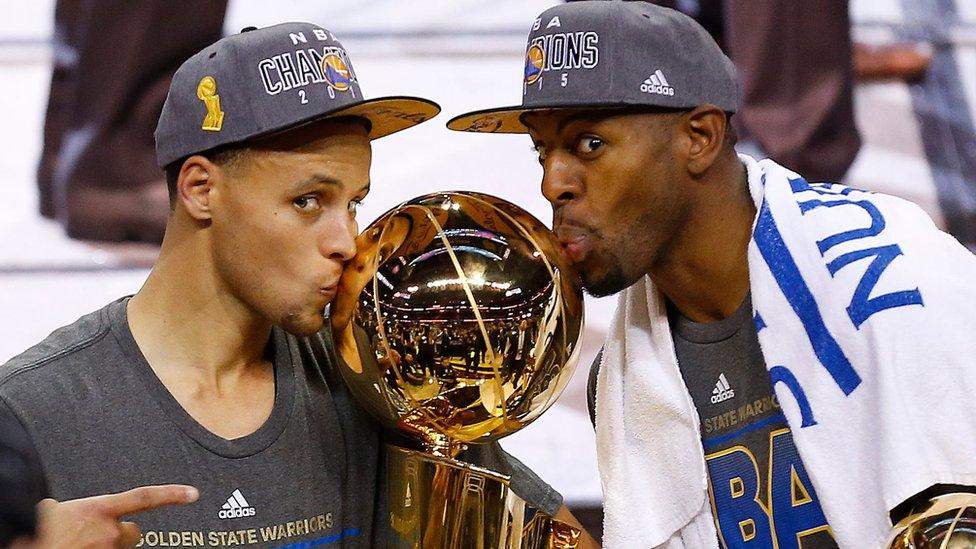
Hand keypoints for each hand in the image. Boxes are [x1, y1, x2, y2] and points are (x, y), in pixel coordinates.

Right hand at [33, 484, 198, 548]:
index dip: (172, 494)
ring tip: (77, 544)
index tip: (193, 494)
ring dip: (104, 547)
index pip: (145, 497)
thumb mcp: (56, 510)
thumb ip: (79, 508)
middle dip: (120, 534)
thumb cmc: (35, 531)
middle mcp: (109, 532)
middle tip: (95, 535)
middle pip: (133, 533)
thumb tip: (73, 510)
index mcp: (99, 509)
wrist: (25, 545)